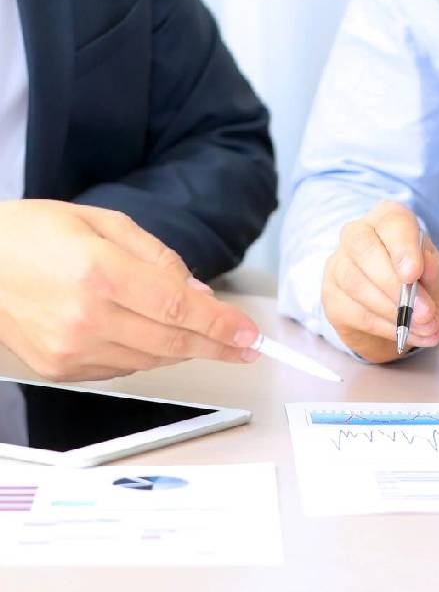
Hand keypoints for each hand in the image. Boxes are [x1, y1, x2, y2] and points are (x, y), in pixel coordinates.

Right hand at [0, 200, 261, 380]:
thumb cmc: (35, 235)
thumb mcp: (104, 223)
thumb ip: (160, 259)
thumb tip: (202, 297)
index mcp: (99, 271)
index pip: (179, 308)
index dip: (222, 325)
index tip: (251, 335)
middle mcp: (85, 316)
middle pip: (173, 343)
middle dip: (218, 346)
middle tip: (246, 347)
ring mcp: (71, 348)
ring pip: (153, 360)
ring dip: (185, 349)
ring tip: (202, 335)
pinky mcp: (61, 368)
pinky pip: (124, 368)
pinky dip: (148, 354)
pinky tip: (153, 336)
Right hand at [322, 201, 438, 361]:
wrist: (409, 321)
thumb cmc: (428, 290)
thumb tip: (427, 267)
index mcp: (390, 220)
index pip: (391, 221)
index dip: (402, 246)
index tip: (413, 274)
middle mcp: (358, 235)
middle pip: (362, 247)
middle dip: (393, 283)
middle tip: (425, 312)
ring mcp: (339, 266)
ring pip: (355, 282)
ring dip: (393, 311)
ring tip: (425, 327)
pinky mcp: (333, 298)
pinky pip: (354, 312)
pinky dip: (385, 327)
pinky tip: (406, 334)